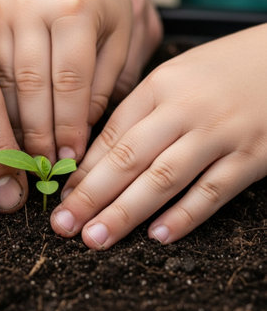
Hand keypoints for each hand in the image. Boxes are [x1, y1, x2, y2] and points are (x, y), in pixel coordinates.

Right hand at [0, 0, 160, 159]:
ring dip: (12, 128)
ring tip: (23, 159)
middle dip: (38, 134)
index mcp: (73, 6)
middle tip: (43, 169)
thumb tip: (76, 136)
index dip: (69, 126)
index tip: (70, 159)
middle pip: (29, 86)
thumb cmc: (104, 7)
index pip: (69, 80)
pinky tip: (3, 134)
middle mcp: (29, 5)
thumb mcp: (120, 41)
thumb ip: (101, 87)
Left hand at [51, 25, 266, 248]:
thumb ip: (137, 113)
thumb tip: (97, 158)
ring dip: (126, 213)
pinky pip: (213, 192)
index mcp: (159, 87)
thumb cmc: (219, 72)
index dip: (83, 170)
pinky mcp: (253, 157)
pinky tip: (157, 236)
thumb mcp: (172, 79)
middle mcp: (184, 110)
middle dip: (91, 196)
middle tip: (64, 226)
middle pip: (129, 159)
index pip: (112, 134)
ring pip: (164, 179)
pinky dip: (184, 216)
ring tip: (96, 238)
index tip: (61, 197)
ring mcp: (219, 135)